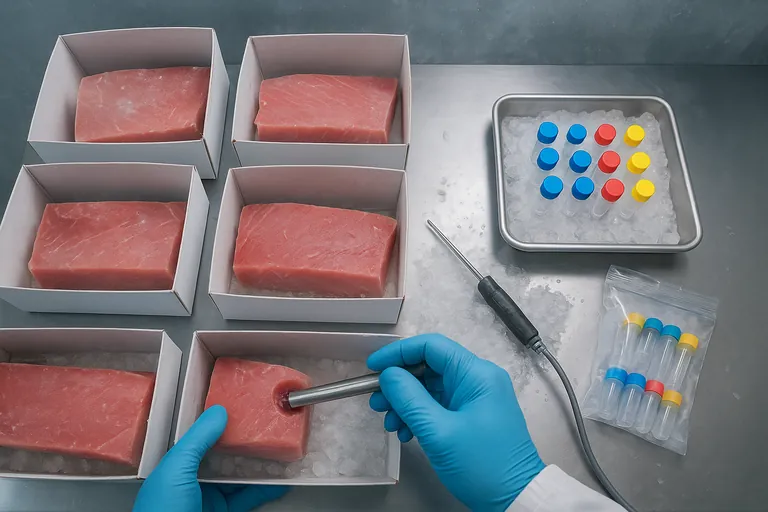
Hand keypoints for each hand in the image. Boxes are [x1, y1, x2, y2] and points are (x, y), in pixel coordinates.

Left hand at [133, 405, 287, 511]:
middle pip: (224, 456)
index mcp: (176, 466)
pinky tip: (277, 481)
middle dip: (245, 444)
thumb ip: (197, 440)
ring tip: (278, 453)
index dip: (220, 424)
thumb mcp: (176, 470)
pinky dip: (265, 490)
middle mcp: (192, 481)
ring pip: (239, 477)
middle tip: (266, 430)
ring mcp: (209, 499)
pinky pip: (248, 498)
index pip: (201, 438)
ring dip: (260, 466)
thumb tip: (217, 412)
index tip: (241, 410)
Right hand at [368, 333, 544, 511]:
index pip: (431, 346)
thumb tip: (388, 374)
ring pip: (430, 387)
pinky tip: (405, 431)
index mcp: (477, 374)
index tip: (373, 366)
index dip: (398, 353)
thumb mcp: (438, 431)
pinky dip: (418, 415)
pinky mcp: (471, 416)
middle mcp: (478, 380)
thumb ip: (409, 398)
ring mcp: (475, 398)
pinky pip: (438, 405)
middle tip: (377, 401)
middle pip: (428, 367)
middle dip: (399, 384)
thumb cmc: (482, 465)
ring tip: (389, 422)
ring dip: (406, 402)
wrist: (514, 498)